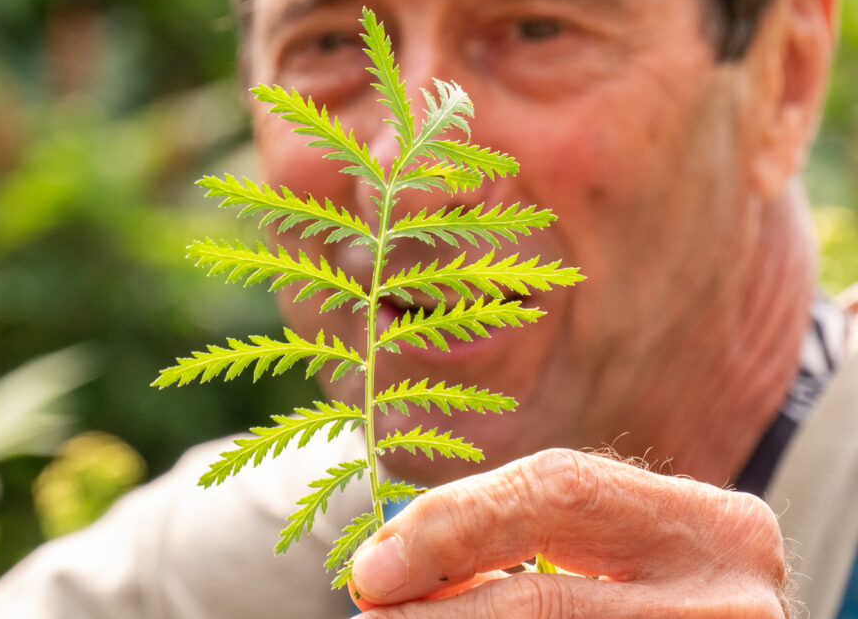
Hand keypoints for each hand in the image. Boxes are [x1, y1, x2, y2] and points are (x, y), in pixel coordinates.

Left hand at [350, 449, 789, 616]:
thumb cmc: (665, 591)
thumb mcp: (625, 550)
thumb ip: (530, 533)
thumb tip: (395, 561)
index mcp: (716, 528)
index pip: (558, 493)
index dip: (454, 523)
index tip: (375, 564)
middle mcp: (730, 600)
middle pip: (548, 598)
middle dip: (444, 607)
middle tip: (372, 607)